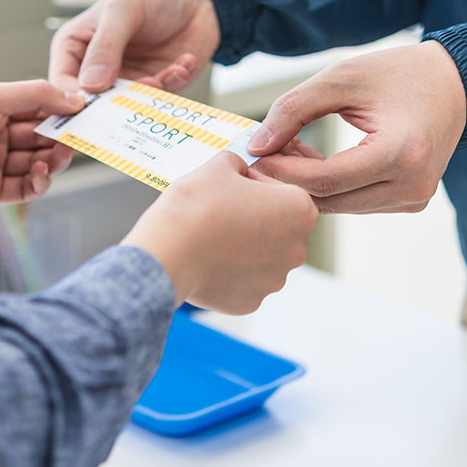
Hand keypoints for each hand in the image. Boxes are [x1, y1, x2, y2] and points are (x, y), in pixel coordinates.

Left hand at [0, 81, 85, 212]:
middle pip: (39, 141)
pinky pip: (24, 189)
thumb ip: (37, 96)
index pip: (37, 114)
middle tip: (76, 138)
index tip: (81, 114)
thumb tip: (76, 98)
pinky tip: (42, 172)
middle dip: (59, 140)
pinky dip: (39, 182)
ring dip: (52, 160)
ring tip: (59, 154)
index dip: (59, 115)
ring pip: (36, 165)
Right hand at [49, 0, 219, 92]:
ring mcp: (126, 79)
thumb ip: (106, 46)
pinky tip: (183, 63)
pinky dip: (174, 84)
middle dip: (118, 104)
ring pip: (129, 106)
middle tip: (137, 96)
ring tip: (166, 75)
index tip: (94, 106)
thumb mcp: (123, 9)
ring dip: (149, 95)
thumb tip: (90, 85)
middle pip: (95, 104)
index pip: (62, 84)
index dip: (74, 99)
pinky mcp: (154, 85)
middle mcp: (97, 68)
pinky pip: (160, 99)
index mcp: (75, 47)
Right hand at [122, 153, 317, 313]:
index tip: (233, 186)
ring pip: (260, 257)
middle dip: (252, 219)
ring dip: (241, 247)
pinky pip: (242, 281)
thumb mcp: (218, 166)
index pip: (283, 190)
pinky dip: (227, 272)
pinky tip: (206, 259)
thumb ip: (237, 163)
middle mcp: (295, 249)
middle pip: (276, 228)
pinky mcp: (250, 302)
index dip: (256, 185)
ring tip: (209, 236)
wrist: (167, 251)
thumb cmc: (195, 208)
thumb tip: (238, 170)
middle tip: (219, 211)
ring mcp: (273, 280)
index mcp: (299, 211)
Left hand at [247, 41, 466, 213]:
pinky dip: (326, 184)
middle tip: (262, 151)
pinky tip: (309, 158)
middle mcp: (411, 186)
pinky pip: (352, 201)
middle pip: (328, 199)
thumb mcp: (340, 79)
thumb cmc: (400, 74)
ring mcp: (412, 198)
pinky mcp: (407, 201)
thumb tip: (256, 145)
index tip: (253, 154)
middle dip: (288, 178)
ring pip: (337, 205)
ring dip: (305, 182)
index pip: (325, 179)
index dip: (282, 170)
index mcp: (401, 154)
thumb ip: (293, 109)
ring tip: (285, 147)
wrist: (454, 82)